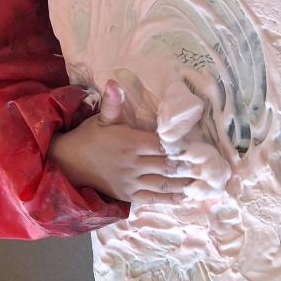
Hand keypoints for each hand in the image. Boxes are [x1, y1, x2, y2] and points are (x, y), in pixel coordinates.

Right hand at [49, 81, 195, 203]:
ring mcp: (131, 182)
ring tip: (205, 183)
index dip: (182, 146)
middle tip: (212, 167)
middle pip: (167, 165)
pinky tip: (186, 196)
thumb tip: (113, 81)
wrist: (68, 163)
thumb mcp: (101, 118)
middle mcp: (134, 164)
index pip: (162, 145)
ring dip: (185, 183)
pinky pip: (153, 198)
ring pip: (163, 184)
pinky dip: (170, 198)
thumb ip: (112, 103)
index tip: (201, 146)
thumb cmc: (89, 137)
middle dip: (189, 167)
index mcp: (130, 142)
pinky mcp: (128, 196)